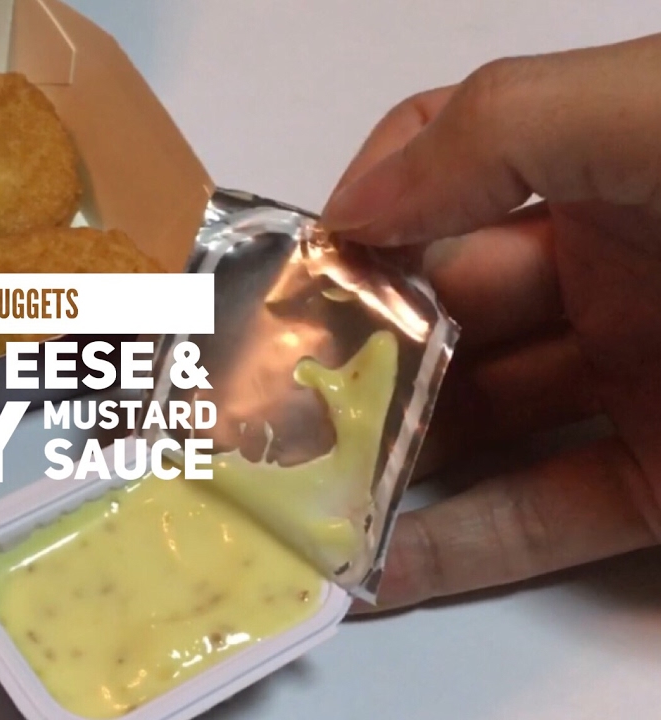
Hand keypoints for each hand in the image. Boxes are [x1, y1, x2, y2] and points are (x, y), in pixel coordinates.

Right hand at [322, 33, 660, 611]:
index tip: (288, 284)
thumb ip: (497, 127)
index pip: (440, 177)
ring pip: (477, 426)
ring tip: (285, 500)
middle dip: (344, 356)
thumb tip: (355, 206)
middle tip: (255, 412)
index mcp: (602, 165)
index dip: (358, 220)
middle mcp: (607, 269)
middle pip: (439, 314)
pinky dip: (451, 548)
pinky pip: (539, 520)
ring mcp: (636, 382)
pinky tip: (368, 566)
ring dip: (379, 463)